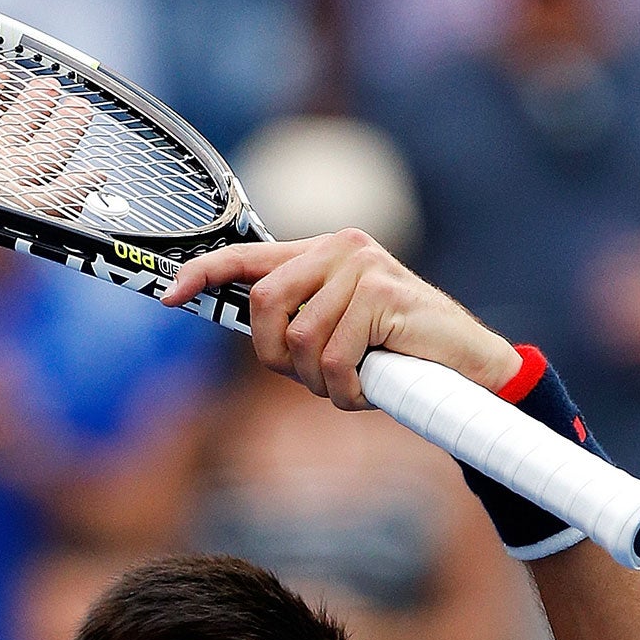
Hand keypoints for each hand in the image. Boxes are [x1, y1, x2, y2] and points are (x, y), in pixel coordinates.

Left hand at [162, 230, 520, 408]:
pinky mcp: (382, 295)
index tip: (171, 296)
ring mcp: (363, 267)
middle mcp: (341, 248)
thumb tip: (251, 332)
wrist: (468, 367)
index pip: (249, 255)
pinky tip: (372, 388)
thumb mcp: (340, 334)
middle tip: (312, 379)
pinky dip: (347, 392)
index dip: (204, 274)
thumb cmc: (399, 356)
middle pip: (263, 305)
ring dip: (319, 382)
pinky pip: (333, 360)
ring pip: (300, 341)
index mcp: (324, 252)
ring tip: (353, 383)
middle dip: (277, 357)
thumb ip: (299, 323)